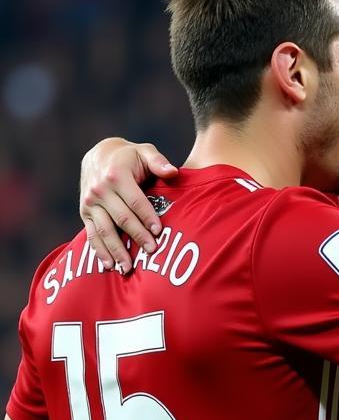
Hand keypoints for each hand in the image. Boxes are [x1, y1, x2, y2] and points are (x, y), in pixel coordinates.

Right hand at [81, 138, 176, 272]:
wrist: (99, 155)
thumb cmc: (129, 156)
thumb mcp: (144, 151)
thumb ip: (158, 162)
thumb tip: (173, 172)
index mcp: (117, 175)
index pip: (135, 201)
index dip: (147, 217)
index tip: (159, 232)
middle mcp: (100, 190)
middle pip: (122, 218)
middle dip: (137, 236)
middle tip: (152, 251)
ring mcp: (90, 203)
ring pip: (105, 230)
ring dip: (116, 250)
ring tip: (128, 268)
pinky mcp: (85, 213)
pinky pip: (92, 234)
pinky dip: (100, 251)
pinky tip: (109, 265)